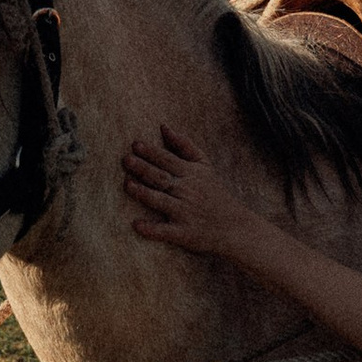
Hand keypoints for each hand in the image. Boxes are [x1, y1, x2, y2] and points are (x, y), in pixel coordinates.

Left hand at [124, 121, 276, 268]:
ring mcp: (185, 213)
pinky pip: (165, 231)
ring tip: (127, 184)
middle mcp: (187, 191)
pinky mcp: (184, 234)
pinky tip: (137, 225)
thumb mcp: (204, 166)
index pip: (168, 160)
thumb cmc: (214, 193)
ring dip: (143, 193)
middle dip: (144, 168)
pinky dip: (152, 229)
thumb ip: (185, 146)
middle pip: (162, 178)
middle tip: (126, 159)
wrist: (234, 227)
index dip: (152, 152)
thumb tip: (163, 127)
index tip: (135, 144)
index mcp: (191, 174)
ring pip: (161, 201)